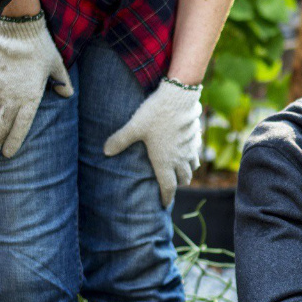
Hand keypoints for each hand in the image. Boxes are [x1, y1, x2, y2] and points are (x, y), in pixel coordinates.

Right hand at [0, 16, 72, 159]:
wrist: (21, 30)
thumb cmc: (41, 48)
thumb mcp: (57, 65)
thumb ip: (62, 81)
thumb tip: (67, 93)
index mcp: (31, 97)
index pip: (22, 125)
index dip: (14, 140)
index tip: (6, 154)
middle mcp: (12, 97)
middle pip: (0, 124)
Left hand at [104, 81, 202, 206]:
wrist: (179, 98)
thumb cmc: (155, 114)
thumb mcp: (134, 127)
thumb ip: (120, 140)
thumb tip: (105, 151)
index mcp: (165, 162)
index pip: (168, 187)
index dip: (167, 198)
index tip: (165, 204)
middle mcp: (180, 159)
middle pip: (183, 179)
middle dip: (178, 184)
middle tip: (172, 186)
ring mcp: (190, 148)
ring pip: (192, 166)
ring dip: (187, 171)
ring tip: (181, 170)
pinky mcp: (197, 137)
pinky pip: (196, 152)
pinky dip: (192, 156)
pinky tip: (187, 150)